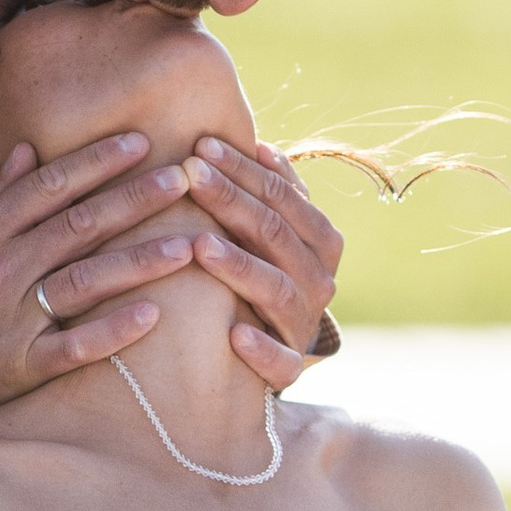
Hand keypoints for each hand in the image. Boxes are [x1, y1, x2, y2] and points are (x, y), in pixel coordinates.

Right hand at [0, 132, 211, 422]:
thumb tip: (27, 150)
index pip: (48, 187)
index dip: (96, 162)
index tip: (142, 143)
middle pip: (77, 227)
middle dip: (134, 199)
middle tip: (182, 180)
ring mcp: (10, 319)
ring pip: (84, 281)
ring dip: (139, 261)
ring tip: (188, 244)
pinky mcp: (23, 364)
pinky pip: (75, 346)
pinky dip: (112, 330)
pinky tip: (152, 314)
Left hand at [180, 137, 342, 388]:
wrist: (270, 343)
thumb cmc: (259, 266)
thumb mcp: (265, 227)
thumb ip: (265, 190)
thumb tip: (257, 142)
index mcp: (320, 239)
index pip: (284, 197)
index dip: (244, 170)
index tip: (200, 145)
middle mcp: (320, 279)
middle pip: (277, 235)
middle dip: (232, 200)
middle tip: (190, 174)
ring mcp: (304, 323)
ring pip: (278, 290)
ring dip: (239, 266)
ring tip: (199, 244)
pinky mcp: (288, 368)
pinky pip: (281, 364)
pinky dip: (261, 350)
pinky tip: (234, 336)